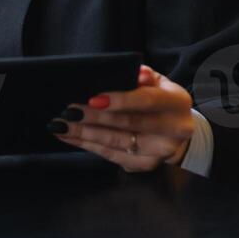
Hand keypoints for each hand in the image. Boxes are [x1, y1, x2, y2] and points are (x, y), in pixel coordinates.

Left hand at [50, 65, 194, 172]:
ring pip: (117, 143)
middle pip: (129, 124)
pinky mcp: (144, 165)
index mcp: (176, 102)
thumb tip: (136, 72)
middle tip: (69, 112)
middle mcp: (173, 130)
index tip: (93, 99)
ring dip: (85, 134)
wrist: (175, 130)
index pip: (147, 101)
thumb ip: (145, 76)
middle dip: (95, 118)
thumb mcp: (158, 82)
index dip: (121, 100)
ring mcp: (160, 151)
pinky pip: (111, 155)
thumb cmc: (159, 99)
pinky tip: (70, 136)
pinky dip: (88, 145)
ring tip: (61, 125)